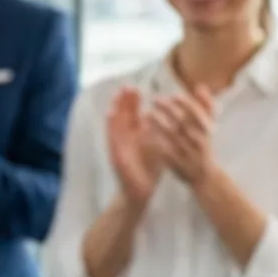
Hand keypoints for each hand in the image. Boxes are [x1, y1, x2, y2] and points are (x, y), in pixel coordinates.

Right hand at [106, 87, 157, 206]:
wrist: (142, 190)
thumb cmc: (150, 168)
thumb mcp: (157, 144)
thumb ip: (159, 129)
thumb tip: (167, 112)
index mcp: (135, 132)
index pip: (132, 112)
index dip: (133, 100)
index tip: (136, 87)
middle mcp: (125, 136)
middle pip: (123, 114)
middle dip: (124, 100)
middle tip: (126, 86)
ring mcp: (119, 143)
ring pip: (115, 122)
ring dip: (115, 108)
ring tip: (117, 95)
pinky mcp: (115, 152)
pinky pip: (111, 135)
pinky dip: (110, 124)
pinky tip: (111, 113)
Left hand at [142, 87, 216, 185]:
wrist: (204, 176)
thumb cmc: (204, 146)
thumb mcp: (208, 127)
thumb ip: (206, 107)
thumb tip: (201, 87)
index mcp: (206, 130)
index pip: (197, 114)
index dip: (186, 104)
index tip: (174, 96)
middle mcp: (197, 141)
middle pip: (182, 123)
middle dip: (168, 110)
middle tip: (155, 100)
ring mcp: (186, 152)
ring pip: (172, 136)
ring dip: (159, 124)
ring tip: (148, 114)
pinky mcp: (175, 163)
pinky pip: (164, 150)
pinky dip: (156, 141)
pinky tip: (145, 133)